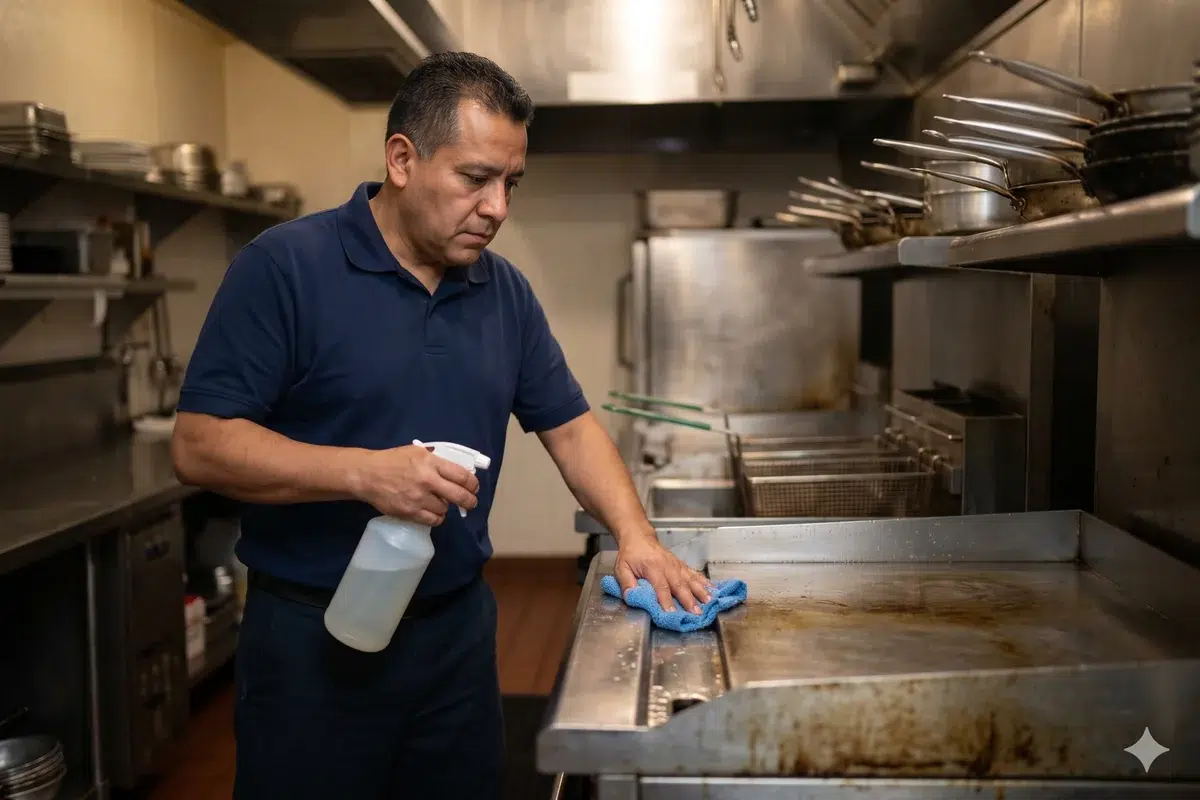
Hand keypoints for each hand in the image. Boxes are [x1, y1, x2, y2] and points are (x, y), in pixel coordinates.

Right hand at [352, 444, 479, 526]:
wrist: (367, 475)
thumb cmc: (393, 461)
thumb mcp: (417, 452)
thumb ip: (437, 460)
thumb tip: (458, 471)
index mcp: (431, 463)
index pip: (462, 476)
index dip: (472, 484)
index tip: (473, 487)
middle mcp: (428, 481)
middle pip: (459, 496)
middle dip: (470, 501)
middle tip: (470, 502)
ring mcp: (419, 499)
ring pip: (446, 510)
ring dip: (446, 507)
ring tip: (440, 502)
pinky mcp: (410, 513)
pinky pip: (433, 520)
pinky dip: (436, 517)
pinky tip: (432, 512)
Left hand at [614, 530, 713, 613]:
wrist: (639, 537)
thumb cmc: (630, 554)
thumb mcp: (621, 567)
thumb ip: (626, 583)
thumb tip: (631, 597)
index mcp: (652, 567)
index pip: (661, 586)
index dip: (666, 601)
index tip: (672, 613)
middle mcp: (667, 566)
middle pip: (680, 585)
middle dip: (689, 600)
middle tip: (697, 613)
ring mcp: (676, 565)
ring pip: (691, 579)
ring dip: (701, 591)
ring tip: (710, 602)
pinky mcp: (681, 565)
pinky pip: (694, 574)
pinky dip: (705, 582)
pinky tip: (714, 589)